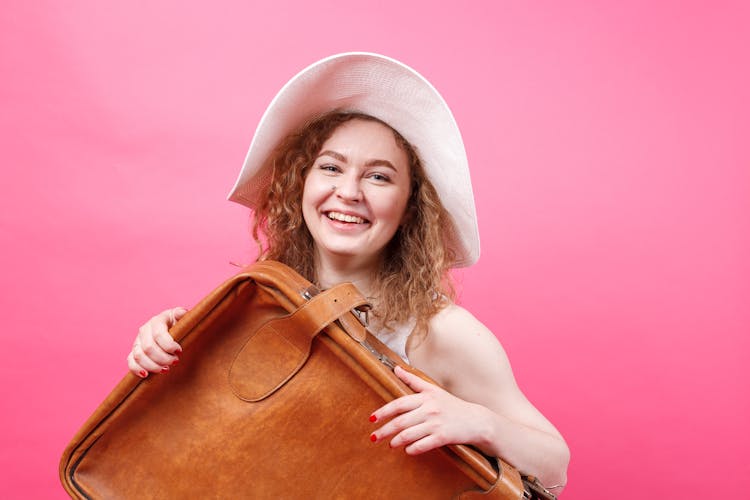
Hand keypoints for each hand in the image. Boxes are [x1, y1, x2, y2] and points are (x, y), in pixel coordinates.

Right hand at [127, 307, 186, 377]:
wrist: (172, 329)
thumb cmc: (179, 324)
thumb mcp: (182, 317)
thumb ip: (182, 314)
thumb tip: (182, 312)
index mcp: (157, 321)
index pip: (159, 334)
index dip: (169, 345)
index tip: (179, 351)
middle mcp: (144, 330)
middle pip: (149, 348)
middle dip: (163, 358)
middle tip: (175, 362)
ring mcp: (137, 342)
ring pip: (139, 356)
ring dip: (153, 366)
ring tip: (166, 369)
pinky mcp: (134, 352)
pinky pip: (130, 362)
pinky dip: (137, 370)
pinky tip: (146, 375)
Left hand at [369, 365, 489, 454]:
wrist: (475, 420)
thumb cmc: (452, 405)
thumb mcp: (433, 390)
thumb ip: (413, 381)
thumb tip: (396, 369)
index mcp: (425, 397)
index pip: (399, 404)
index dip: (383, 411)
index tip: (371, 418)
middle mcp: (429, 409)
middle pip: (401, 421)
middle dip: (384, 430)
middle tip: (373, 437)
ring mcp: (436, 424)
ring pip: (409, 435)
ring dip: (396, 441)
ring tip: (390, 444)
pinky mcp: (443, 437)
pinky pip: (422, 445)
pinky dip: (412, 449)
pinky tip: (407, 450)